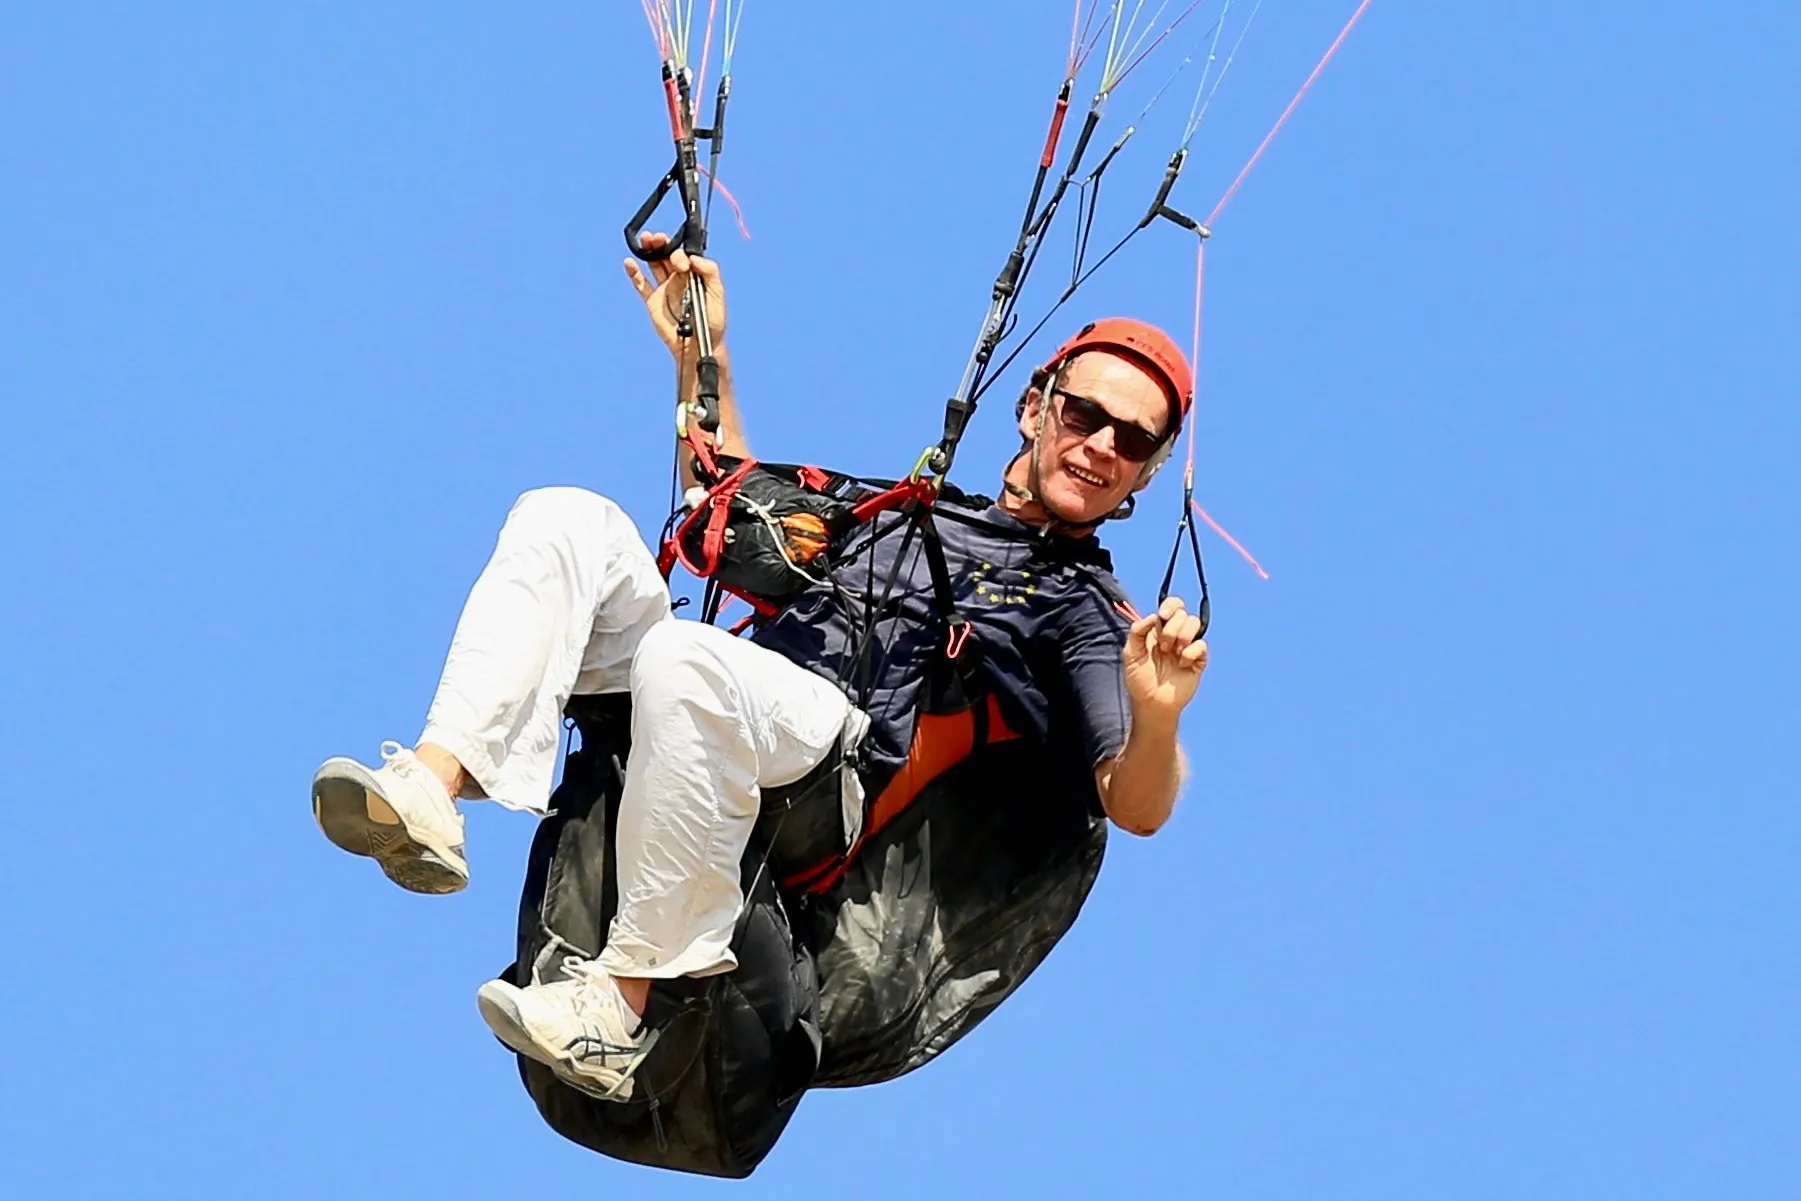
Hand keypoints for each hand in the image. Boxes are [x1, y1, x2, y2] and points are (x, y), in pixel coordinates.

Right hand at [623, 232, 727, 357]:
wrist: (698, 345)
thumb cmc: (712, 322)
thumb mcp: (717, 295)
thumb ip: (710, 273)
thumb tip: (694, 258)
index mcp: (693, 274)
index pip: (684, 255)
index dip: (680, 253)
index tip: (682, 264)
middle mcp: (678, 278)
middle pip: (667, 254)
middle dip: (662, 243)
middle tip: (657, 238)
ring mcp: (664, 288)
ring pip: (654, 263)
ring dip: (649, 250)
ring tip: (645, 239)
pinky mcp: (653, 300)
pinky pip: (641, 284)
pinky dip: (634, 273)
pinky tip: (629, 262)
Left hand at [1123, 597, 1208, 718]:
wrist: (1152, 703)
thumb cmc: (1139, 680)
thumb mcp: (1131, 653)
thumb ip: (1137, 631)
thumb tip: (1154, 616)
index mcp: (1159, 629)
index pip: (1171, 605)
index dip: (1170, 605)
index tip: (1163, 616)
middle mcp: (1175, 635)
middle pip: (1183, 613)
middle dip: (1171, 628)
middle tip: (1163, 647)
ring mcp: (1187, 646)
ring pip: (1195, 623)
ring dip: (1182, 636)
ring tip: (1173, 653)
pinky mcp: (1198, 660)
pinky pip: (1201, 645)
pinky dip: (1190, 653)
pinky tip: (1182, 664)